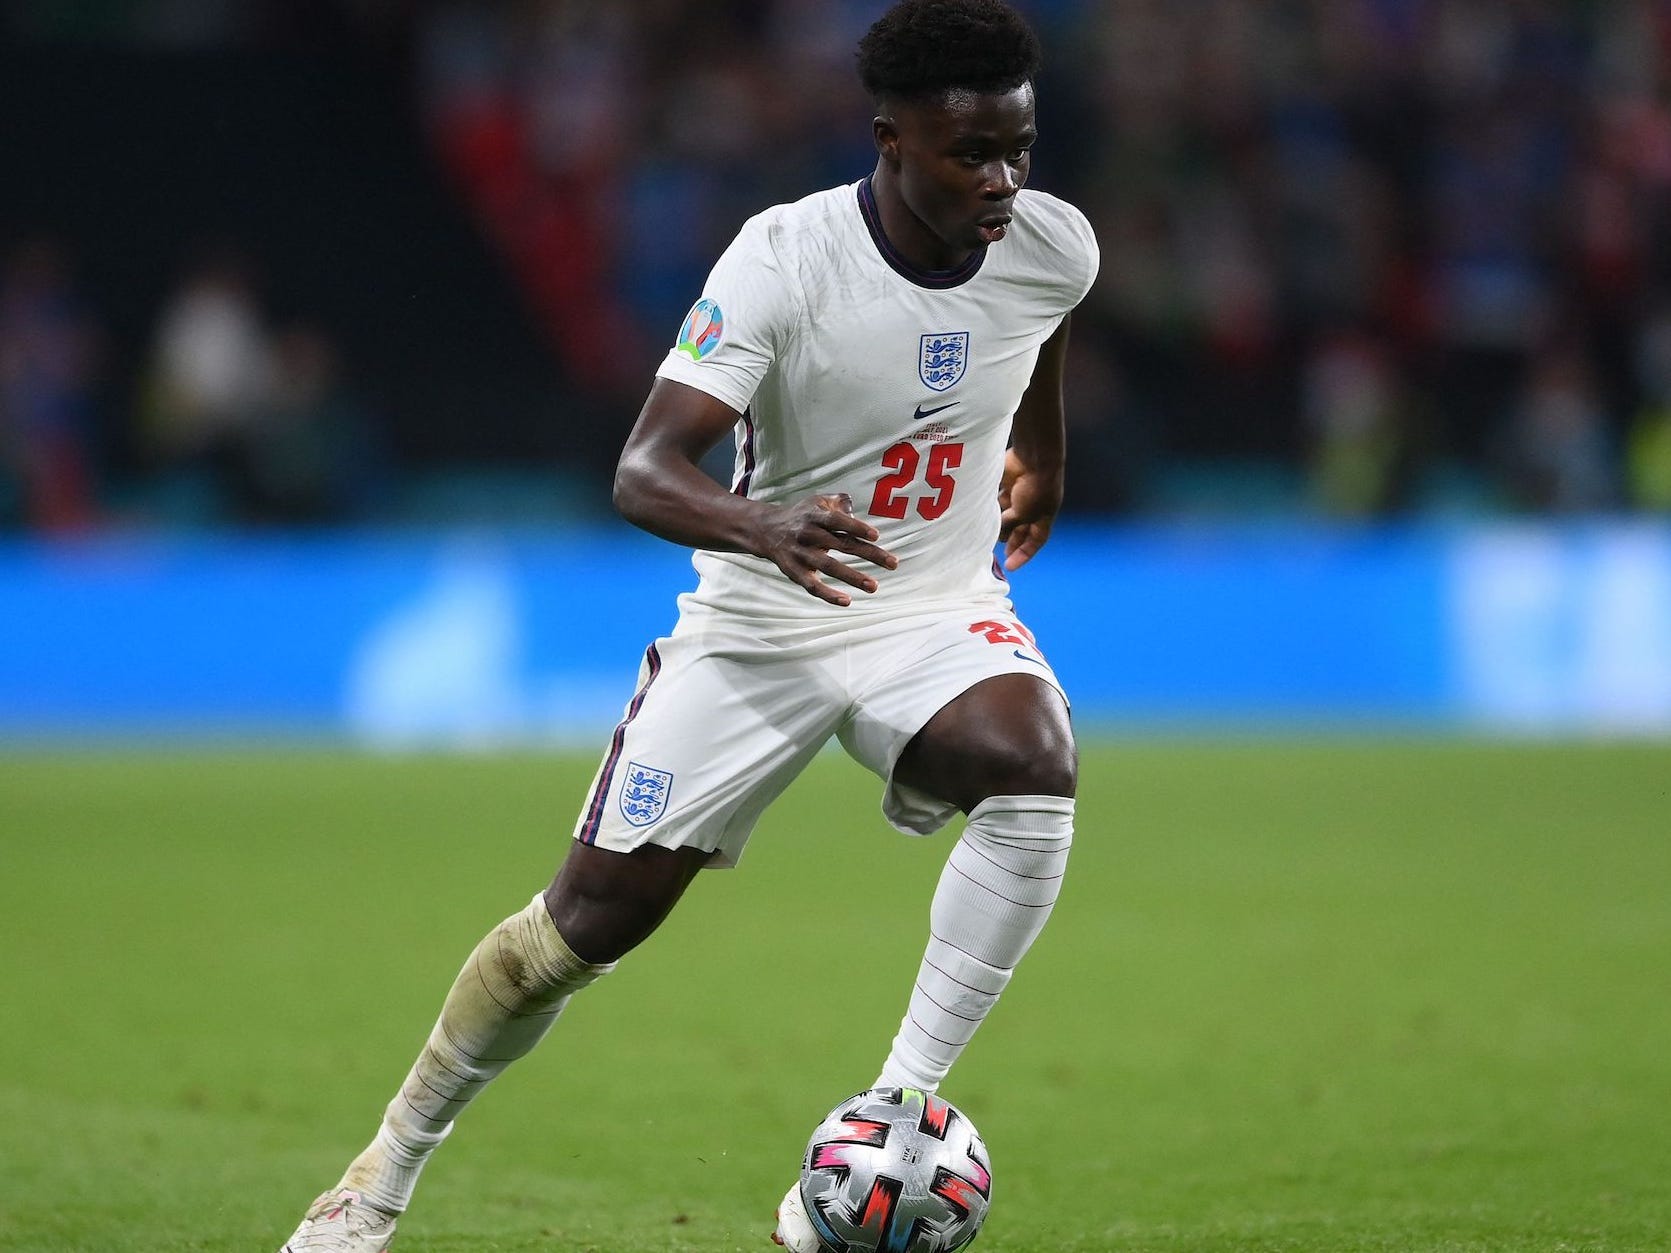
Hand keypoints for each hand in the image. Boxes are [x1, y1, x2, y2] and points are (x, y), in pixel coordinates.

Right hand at [755, 493, 897, 605]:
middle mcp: (808, 534)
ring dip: (853, 577)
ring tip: (874, 587)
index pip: (838, 521)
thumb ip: (839, 502)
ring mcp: (801, 554)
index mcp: (816, 516)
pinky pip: (812, 586)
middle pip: (842, 545)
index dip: (857, 528)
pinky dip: (828, 595)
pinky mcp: (795, 572)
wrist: (765, 529)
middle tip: (893, 564)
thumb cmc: (801, 515)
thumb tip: (856, 508)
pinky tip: (847, 601)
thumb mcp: (817, 501)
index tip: (876, 536)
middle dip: (869, 554)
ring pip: (829, 567)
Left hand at [997, 448, 1061, 571]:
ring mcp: (1021, 495)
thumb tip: (997, 532)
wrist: (1034, 457)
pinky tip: (984, 513)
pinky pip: (998, 500)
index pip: (1036, 540)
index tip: (1011, 566)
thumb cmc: (1036, 487)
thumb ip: (1010, 524)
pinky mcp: (1008, 484)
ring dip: (999, 524)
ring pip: (1008, 515)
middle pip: (1021, 529)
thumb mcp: (1024, 513)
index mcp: (1045, 516)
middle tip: (999, 553)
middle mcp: (1034, 507)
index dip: (1025, 554)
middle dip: (1011, 540)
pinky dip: (992, 507)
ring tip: (990, 532)